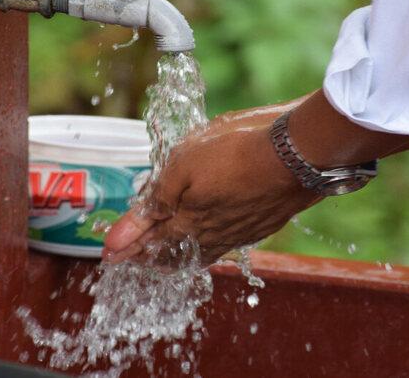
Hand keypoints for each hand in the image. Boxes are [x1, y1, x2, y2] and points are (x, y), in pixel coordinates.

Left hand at [103, 98, 320, 265]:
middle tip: (135, 257)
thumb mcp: (184, 163)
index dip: (127, 245)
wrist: (297, 154)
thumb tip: (122, 236)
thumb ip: (155, 199)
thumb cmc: (238, 150)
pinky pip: (228, 242)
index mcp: (188, 222)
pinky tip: (212, 237)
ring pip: (203, 251)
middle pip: (175, 253)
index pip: (149, 240)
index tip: (110, 253)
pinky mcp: (262, 224)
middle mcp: (213, 235)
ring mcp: (240, 232)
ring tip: (168, 254)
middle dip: (151, 255)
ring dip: (180, 254)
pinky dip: (210, 244)